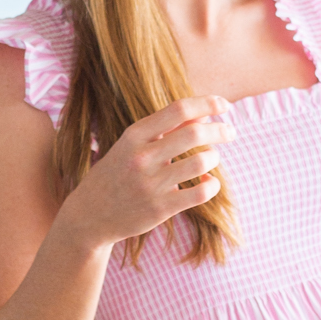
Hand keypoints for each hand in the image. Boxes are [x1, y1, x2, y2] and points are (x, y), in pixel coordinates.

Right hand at [64, 97, 233, 249]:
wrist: (89, 216)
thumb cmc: (117, 174)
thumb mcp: (132, 145)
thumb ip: (165, 129)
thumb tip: (204, 113)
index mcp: (134, 135)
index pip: (178, 109)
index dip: (207, 103)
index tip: (224, 105)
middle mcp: (142, 157)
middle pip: (195, 133)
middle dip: (220, 130)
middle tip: (230, 132)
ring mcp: (151, 184)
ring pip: (202, 162)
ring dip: (214, 158)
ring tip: (211, 159)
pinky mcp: (160, 208)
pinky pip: (201, 192)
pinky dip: (212, 185)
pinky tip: (208, 183)